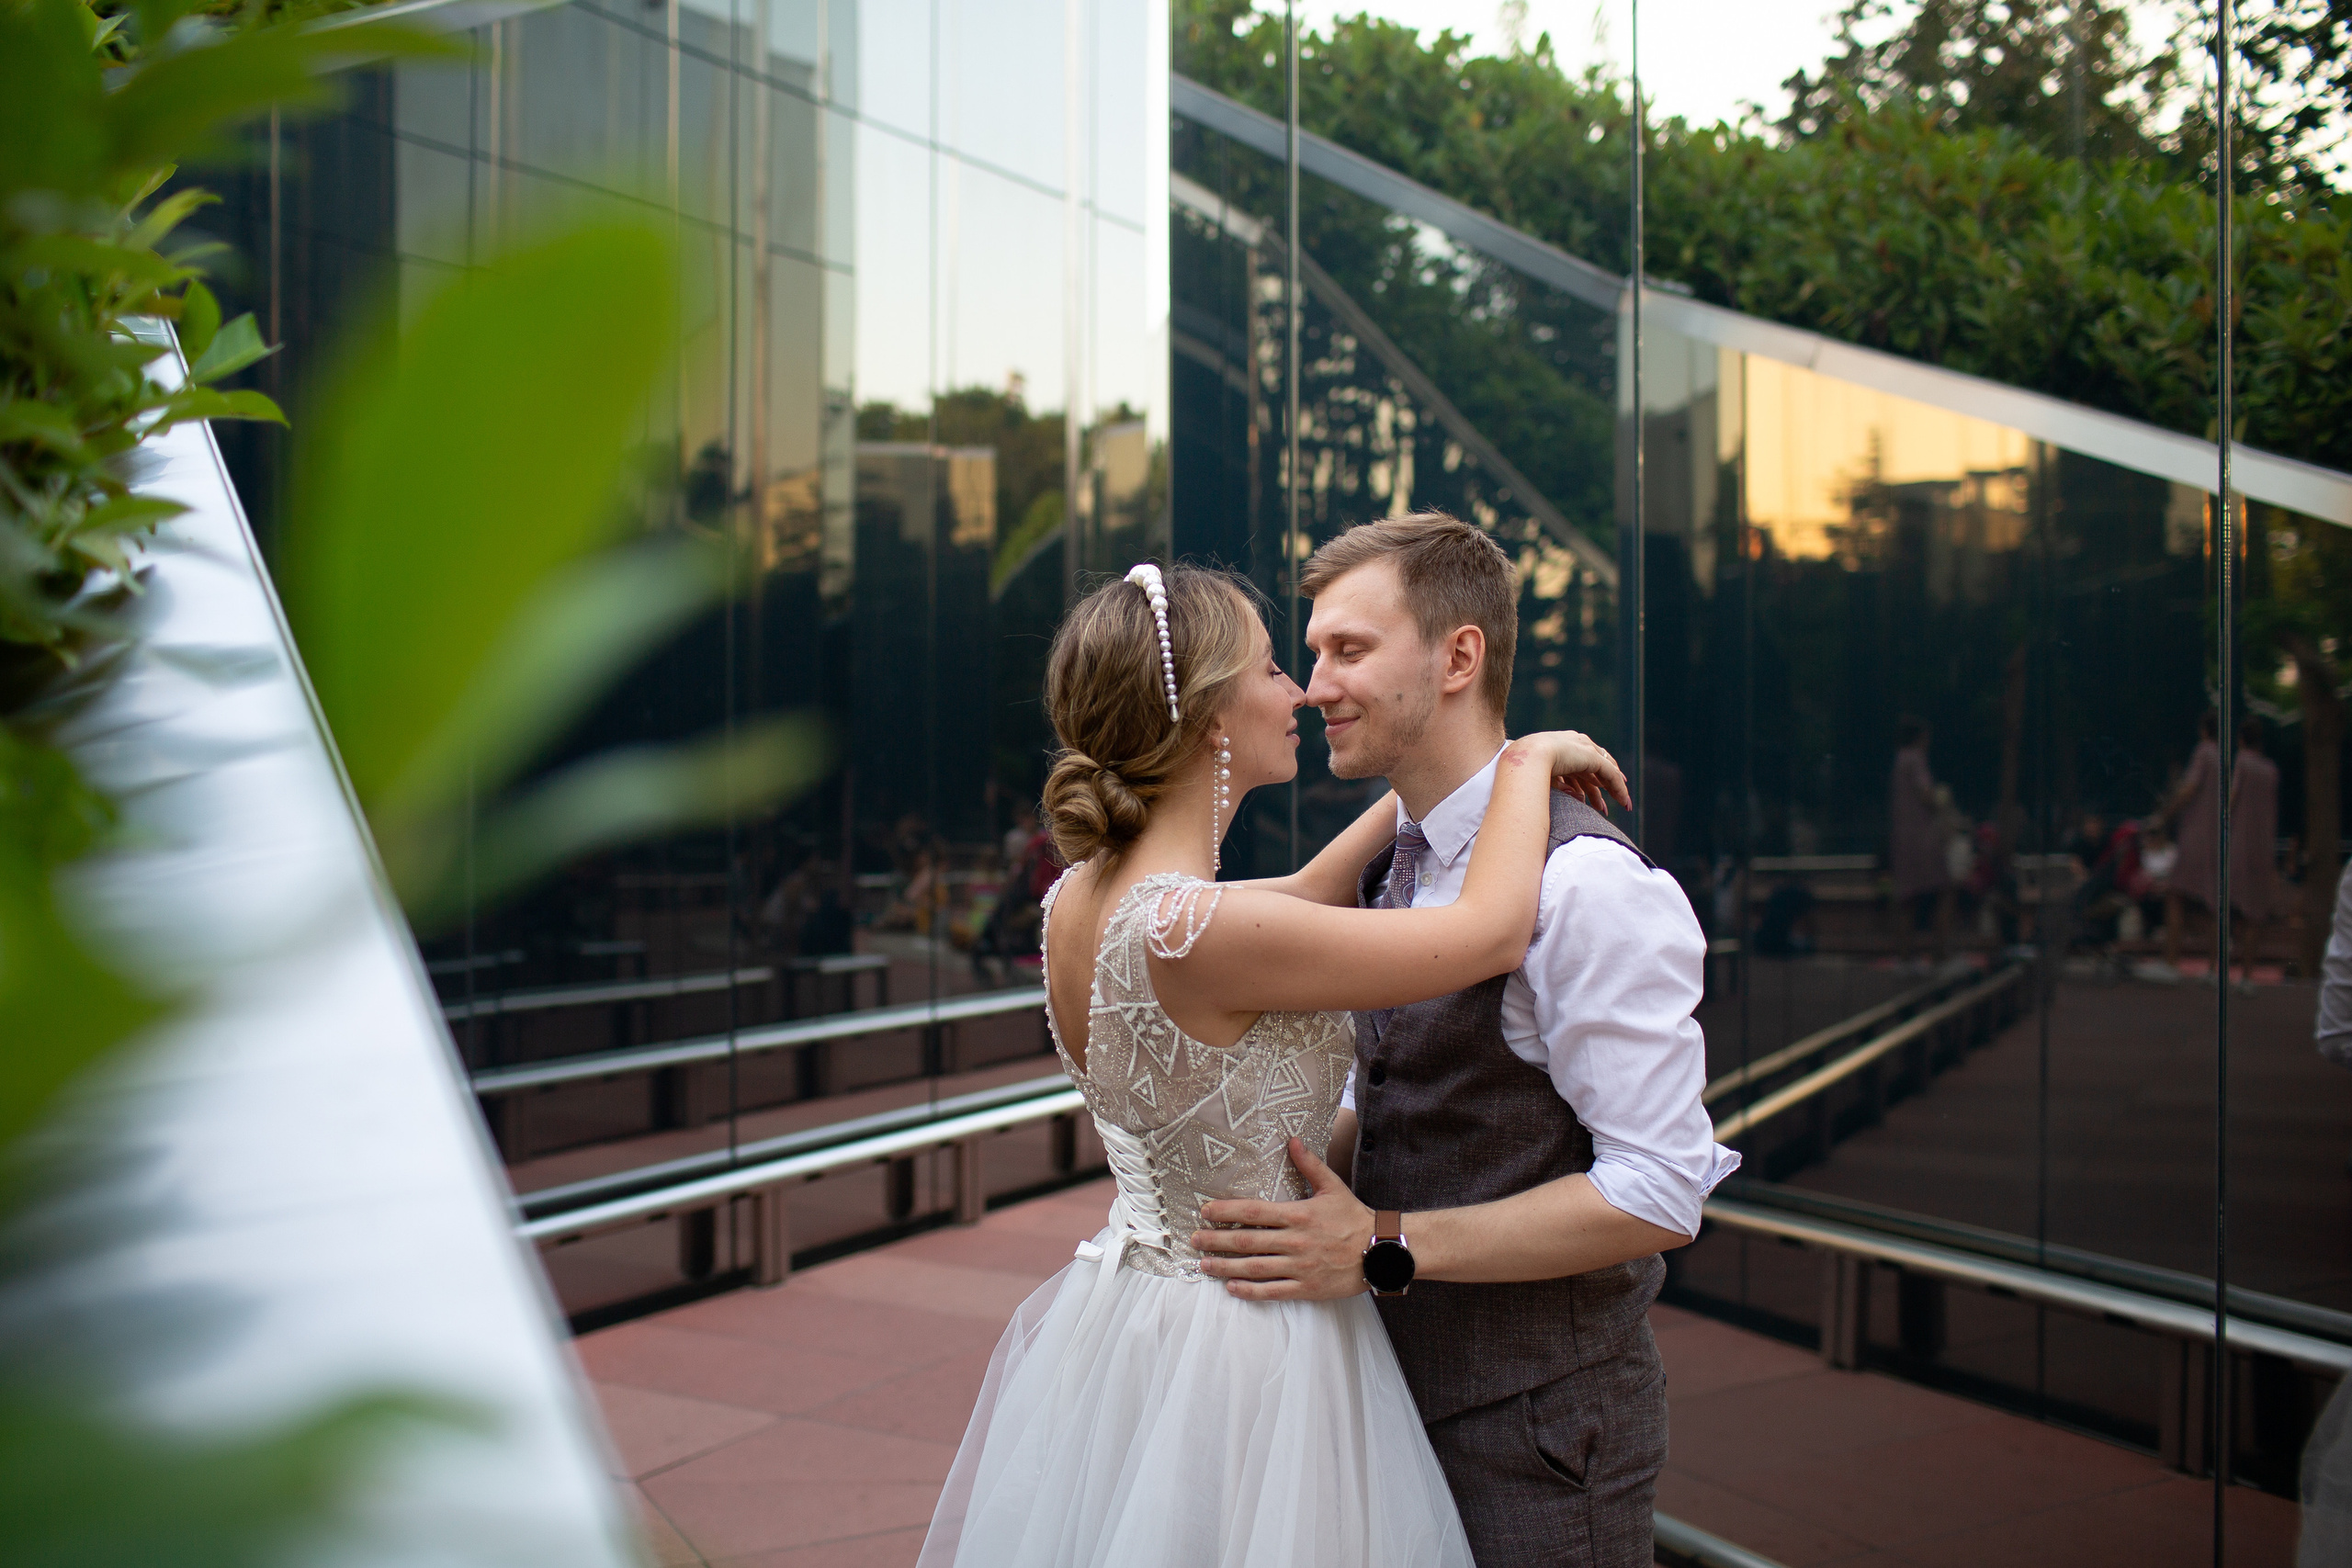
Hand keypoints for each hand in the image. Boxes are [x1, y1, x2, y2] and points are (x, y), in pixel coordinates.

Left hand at [1191, 1138, 1375, 1300]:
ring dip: (1226, 1267)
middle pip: (1247, 1241)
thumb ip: (1309, 1165)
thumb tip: (1292, 1139)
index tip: (1205, 1212)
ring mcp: (1300, 1267)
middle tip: (1194, 1240)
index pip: (1254, 1212)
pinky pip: (1273, 1291)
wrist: (1380, 1251)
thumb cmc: (1354, 1217)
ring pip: (1255, 1268)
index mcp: (1298, 1215)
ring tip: (1205, 1264)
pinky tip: (1232, 1288)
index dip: (1226, 1212)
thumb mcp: (1333, 1186)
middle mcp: (1295, 1241)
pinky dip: (1250, 1291)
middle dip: (1217, 1240)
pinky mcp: (1306, 1287)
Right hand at [1517, 730, 1629, 814]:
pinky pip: (1610, 774)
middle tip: (1607, 802)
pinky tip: (1623, 800)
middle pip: (1595, 766)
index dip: (1588, 778)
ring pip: (1606, 770)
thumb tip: (1575, 797)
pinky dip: (1618, 788)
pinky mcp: (1592, 757)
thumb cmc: (1523, 769)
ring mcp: (1584, 749)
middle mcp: (1574, 744)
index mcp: (1559, 746)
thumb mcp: (1541, 777)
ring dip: (1616, 788)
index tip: (1592, 793)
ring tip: (1623, 804)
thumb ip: (1558, 785)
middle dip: (1603, 784)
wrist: (1526, 757)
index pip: (1579, 762)